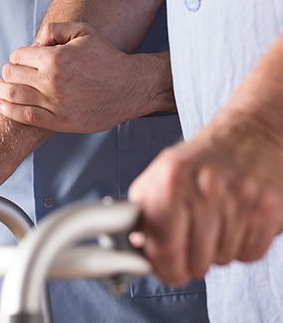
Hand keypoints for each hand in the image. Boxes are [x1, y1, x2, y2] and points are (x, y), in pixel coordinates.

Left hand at [0, 22, 172, 132]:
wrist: (130, 88)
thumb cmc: (108, 59)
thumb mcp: (84, 31)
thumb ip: (54, 29)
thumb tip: (34, 42)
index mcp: (55, 58)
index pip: (17, 56)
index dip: (17, 56)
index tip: (23, 60)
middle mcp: (51, 81)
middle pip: (10, 75)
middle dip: (8, 72)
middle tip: (12, 74)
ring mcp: (54, 103)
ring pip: (11, 96)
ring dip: (2, 90)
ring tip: (4, 88)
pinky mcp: (59, 121)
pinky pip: (24, 116)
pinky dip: (8, 110)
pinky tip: (2, 105)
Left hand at [129, 110, 282, 285]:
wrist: (249, 133)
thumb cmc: (200, 157)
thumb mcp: (160, 174)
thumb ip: (144, 211)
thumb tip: (135, 249)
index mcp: (171, 182)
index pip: (164, 249)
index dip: (165, 268)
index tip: (167, 271)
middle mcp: (206, 191)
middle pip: (196, 262)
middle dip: (191, 261)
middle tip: (191, 245)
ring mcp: (240, 201)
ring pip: (222, 260)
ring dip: (216, 252)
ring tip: (214, 225)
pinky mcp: (269, 210)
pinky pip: (250, 255)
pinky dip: (241, 248)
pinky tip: (234, 225)